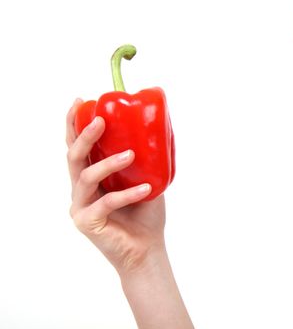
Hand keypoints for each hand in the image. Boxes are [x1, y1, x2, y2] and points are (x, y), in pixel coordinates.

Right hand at [66, 98, 167, 274]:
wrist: (148, 249)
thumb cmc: (146, 214)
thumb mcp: (148, 178)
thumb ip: (145, 159)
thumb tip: (160, 128)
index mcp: (91, 177)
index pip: (78, 147)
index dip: (74, 124)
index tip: (80, 101)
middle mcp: (81, 190)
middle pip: (73, 157)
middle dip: (84, 135)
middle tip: (101, 120)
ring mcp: (80, 207)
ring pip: (85, 177)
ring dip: (108, 163)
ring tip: (130, 154)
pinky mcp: (87, 222)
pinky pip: (106, 202)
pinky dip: (127, 194)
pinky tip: (146, 189)